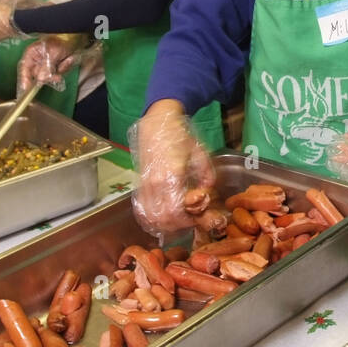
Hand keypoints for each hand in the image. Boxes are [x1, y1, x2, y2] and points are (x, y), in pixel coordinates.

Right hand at [18, 33, 90, 92]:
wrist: (75, 35)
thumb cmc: (60, 39)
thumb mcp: (52, 53)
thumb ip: (45, 67)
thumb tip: (39, 80)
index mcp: (31, 55)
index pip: (24, 70)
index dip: (25, 80)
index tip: (27, 90)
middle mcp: (37, 60)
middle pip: (38, 76)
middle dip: (50, 76)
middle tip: (57, 76)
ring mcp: (47, 64)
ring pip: (51, 76)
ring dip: (61, 69)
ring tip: (66, 59)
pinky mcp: (56, 66)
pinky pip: (60, 72)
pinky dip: (66, 66)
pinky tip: (69, 58)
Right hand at [130, 99, 216, 237]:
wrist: (157, 123)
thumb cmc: (180, 136)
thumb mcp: (200, 153)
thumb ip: (206, 174)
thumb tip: (207, 191)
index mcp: (171, 176)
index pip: (178, 211)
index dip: (190, 219)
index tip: (199, 213)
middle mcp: (154, 183)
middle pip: (165, 219)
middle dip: (181, 224)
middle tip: (192, 218)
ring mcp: (145, 185)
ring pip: (152, 217)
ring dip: (167, 223)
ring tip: (180, 217)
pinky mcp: (140, 184)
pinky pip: (143, 210)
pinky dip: (153, 218)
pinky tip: (165, 216)